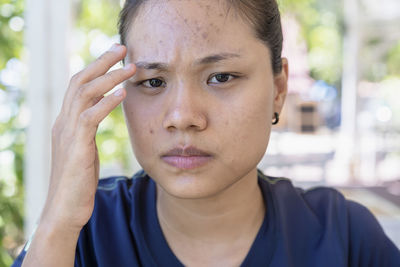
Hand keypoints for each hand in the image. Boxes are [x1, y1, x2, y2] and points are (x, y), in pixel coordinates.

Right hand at [40, 44, 135, 232]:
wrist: (64, 210)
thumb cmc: (78, 181)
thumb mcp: (84, 149)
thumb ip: (88, 129)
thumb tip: (102, 113)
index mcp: (66, 122)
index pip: (78, 84)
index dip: (96, 67)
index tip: (116, 55)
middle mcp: (63, 122)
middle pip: (79, 81)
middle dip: (101, 62)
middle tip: (123, 48)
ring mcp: (67, 134)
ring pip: (85, 94)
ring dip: (109, 78)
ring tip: (130, 67)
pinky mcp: (76, 147)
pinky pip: (90, 118)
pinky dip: (106, 103)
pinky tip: (122, 94)